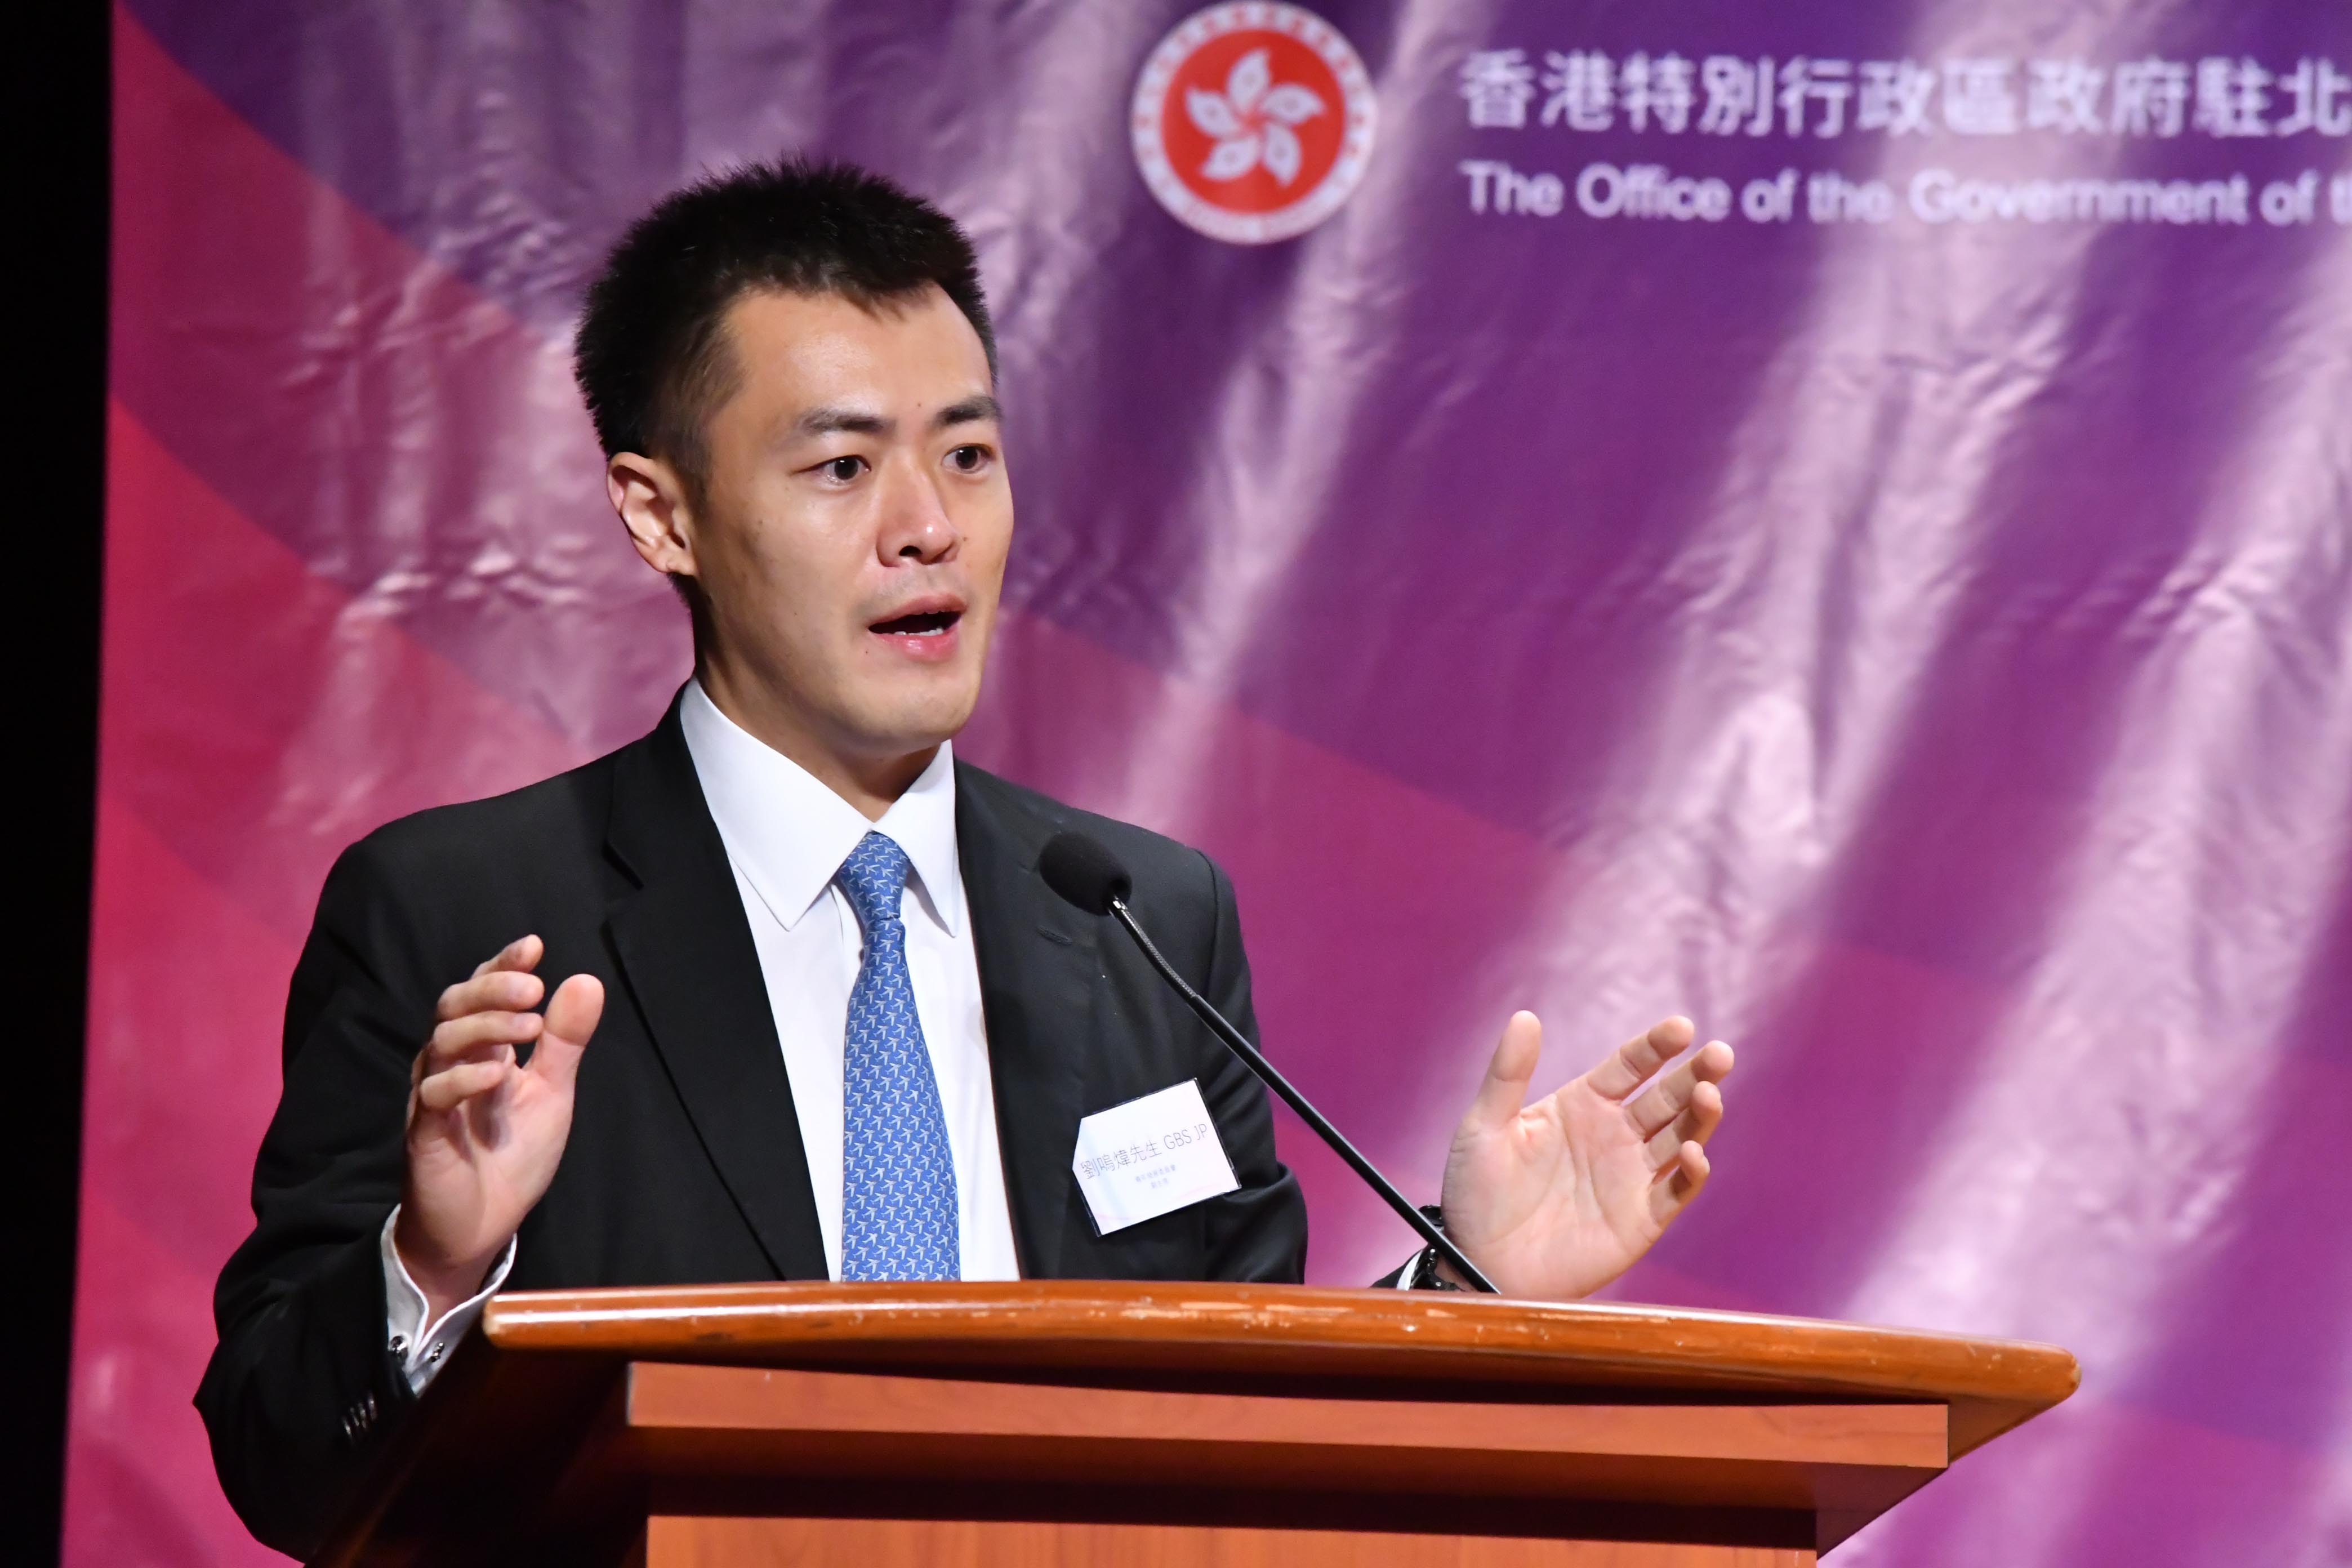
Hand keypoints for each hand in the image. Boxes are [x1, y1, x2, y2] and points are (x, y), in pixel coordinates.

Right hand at [395, 935, 602, 1321]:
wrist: (481, 1226)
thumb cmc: (511, 1156)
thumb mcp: (551, 1092)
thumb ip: (564, 1041)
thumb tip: (587, 980)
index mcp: (483, 1049)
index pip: (483, 992)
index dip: (502, 965)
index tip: (534, 946)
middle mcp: (451, 1064)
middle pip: (453, 1005)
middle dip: (491, 988)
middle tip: (533, 988)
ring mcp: (434, 1096)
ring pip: (440, 1042)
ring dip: (484, 1027)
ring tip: (527, 1028)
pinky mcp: (424, 1132)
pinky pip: (434, 1095)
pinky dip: (464, 1078)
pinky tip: (497, 1074)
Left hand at [1438, 1013, 1731, 1299]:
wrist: (1478, 1261)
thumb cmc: (1476, 1191)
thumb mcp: (1484, 1125)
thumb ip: (1507, 1073)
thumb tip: (1524, 1016)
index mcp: (1583, 1104)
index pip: (1630, 1065)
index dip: (1656, 1046)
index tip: (1681, 1027)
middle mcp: (1615, 1135)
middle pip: (1667, 1097)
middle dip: (1696, 1073)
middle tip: (1720, 1054)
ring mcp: (1631, 1176)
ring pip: (1681, 1138)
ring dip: (1700, 1116)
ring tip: (1709, 1093)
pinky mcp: (1641, 1219)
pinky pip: (1676, 1191)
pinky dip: (1692, 1172)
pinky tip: (1692, 1153)